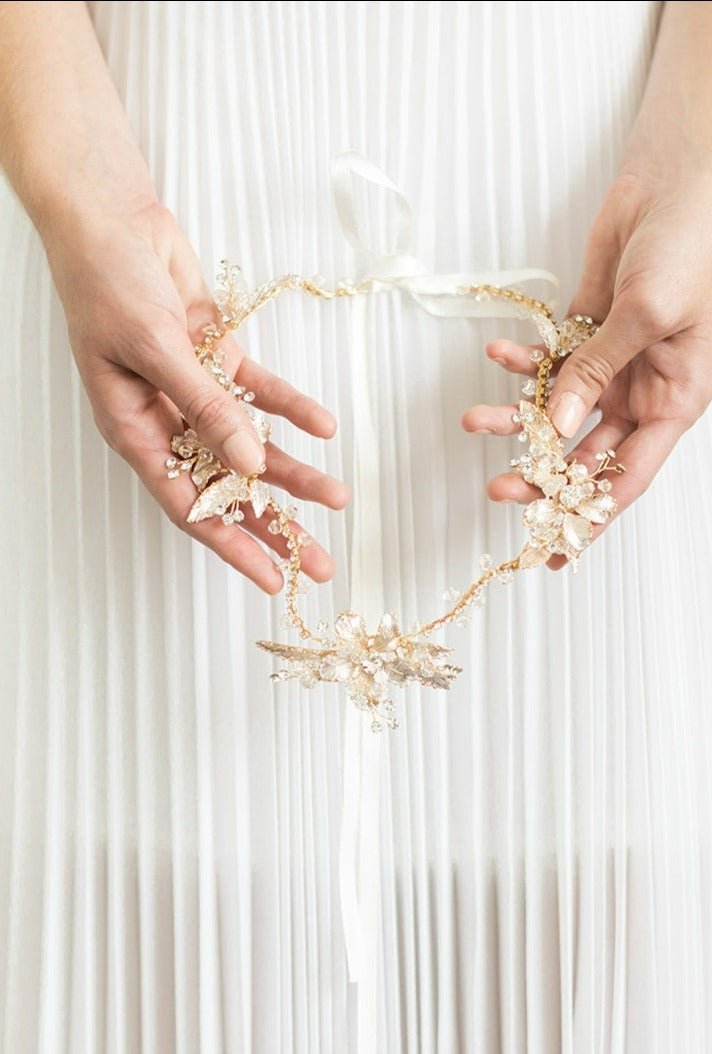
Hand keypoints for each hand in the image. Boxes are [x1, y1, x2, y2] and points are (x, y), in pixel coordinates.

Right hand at [43, 199, 348, 592]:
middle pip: (229, 487)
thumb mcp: (155, 349)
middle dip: (275, 523)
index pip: (190, 505)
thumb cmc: (108, 283)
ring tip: (337, 499)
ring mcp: (196, 391)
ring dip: (295, 472)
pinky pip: (262, 394)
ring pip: (252, 446)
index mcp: (136, 430)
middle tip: (319, 562)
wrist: (113, 219)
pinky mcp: (219, 358)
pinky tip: (325, 429)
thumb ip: (205, 407)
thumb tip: (250, 464)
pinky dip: (293, 409)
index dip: (233, 545)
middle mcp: (168, 420)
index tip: (272, 578)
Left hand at [462, 168, 711, 565]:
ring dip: (517, 419)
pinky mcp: (585, 333)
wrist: (672, 182)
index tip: (555, 549)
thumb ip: (599, 371)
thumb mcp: (647, 314)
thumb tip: (560, 427)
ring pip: (557, 410)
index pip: (628, 477)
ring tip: (476, 420)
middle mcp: (641, 391)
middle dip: (540, 473)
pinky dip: (521, 364)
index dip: (592, 517)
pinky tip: (497, 357)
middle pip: (585, 453)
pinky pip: (547, 362)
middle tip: (498, 487)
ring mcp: (611, 363)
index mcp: (674, 400)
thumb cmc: (686, 245)